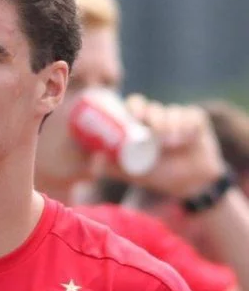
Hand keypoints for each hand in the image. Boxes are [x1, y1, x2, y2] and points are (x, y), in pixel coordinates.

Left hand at [95, 94, 227, 197]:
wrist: (187, 185)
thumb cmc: (156, 175)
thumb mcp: (129, 173)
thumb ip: (109, 168)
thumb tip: (93, 159)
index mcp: (141, 123)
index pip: (135, 105)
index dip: (135, 106)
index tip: (135, 117)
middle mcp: (158, 117)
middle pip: (153, 107)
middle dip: (152, 116)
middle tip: (154, 132)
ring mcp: (178, 118)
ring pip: (172, 111)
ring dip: (170, 124)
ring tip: (169, 143)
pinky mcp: (196, 121)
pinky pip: (192, 116)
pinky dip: (187, 125)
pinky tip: (184, 138)